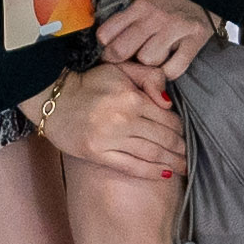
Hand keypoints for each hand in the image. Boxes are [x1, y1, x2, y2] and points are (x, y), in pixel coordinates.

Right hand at [51, 59, 179, 183]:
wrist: (54, 100)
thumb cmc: (89, 83)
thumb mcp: (120, 69)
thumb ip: (149, 77)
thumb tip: (168, 101)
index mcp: (131, 98)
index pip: (167, 118)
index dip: (180, 129)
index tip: (186, 136)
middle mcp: (123, 119)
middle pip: (163, 138)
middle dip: (180, 148)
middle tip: (190, 156)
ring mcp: (110, 139)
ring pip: (151, 154)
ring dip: (172, 162)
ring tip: (184, 167)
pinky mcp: (98, 154)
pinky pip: (131, 166)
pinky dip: (151, 172)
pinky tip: (165, 174)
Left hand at [94, 0, 220, 80]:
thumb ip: (124, 12)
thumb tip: (103, 35)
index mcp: (140, 5)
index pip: (107, 34)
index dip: (105, 45)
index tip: (109, 47)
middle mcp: (156, 17)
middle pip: (122, 51)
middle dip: (119, 58)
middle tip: (124, 59)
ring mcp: (176, 29)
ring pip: (148, 61)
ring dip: (147, 63)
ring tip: (151, 55)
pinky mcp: (195, 41)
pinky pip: (173, 70)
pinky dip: (167, 72)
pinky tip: (166, 64)